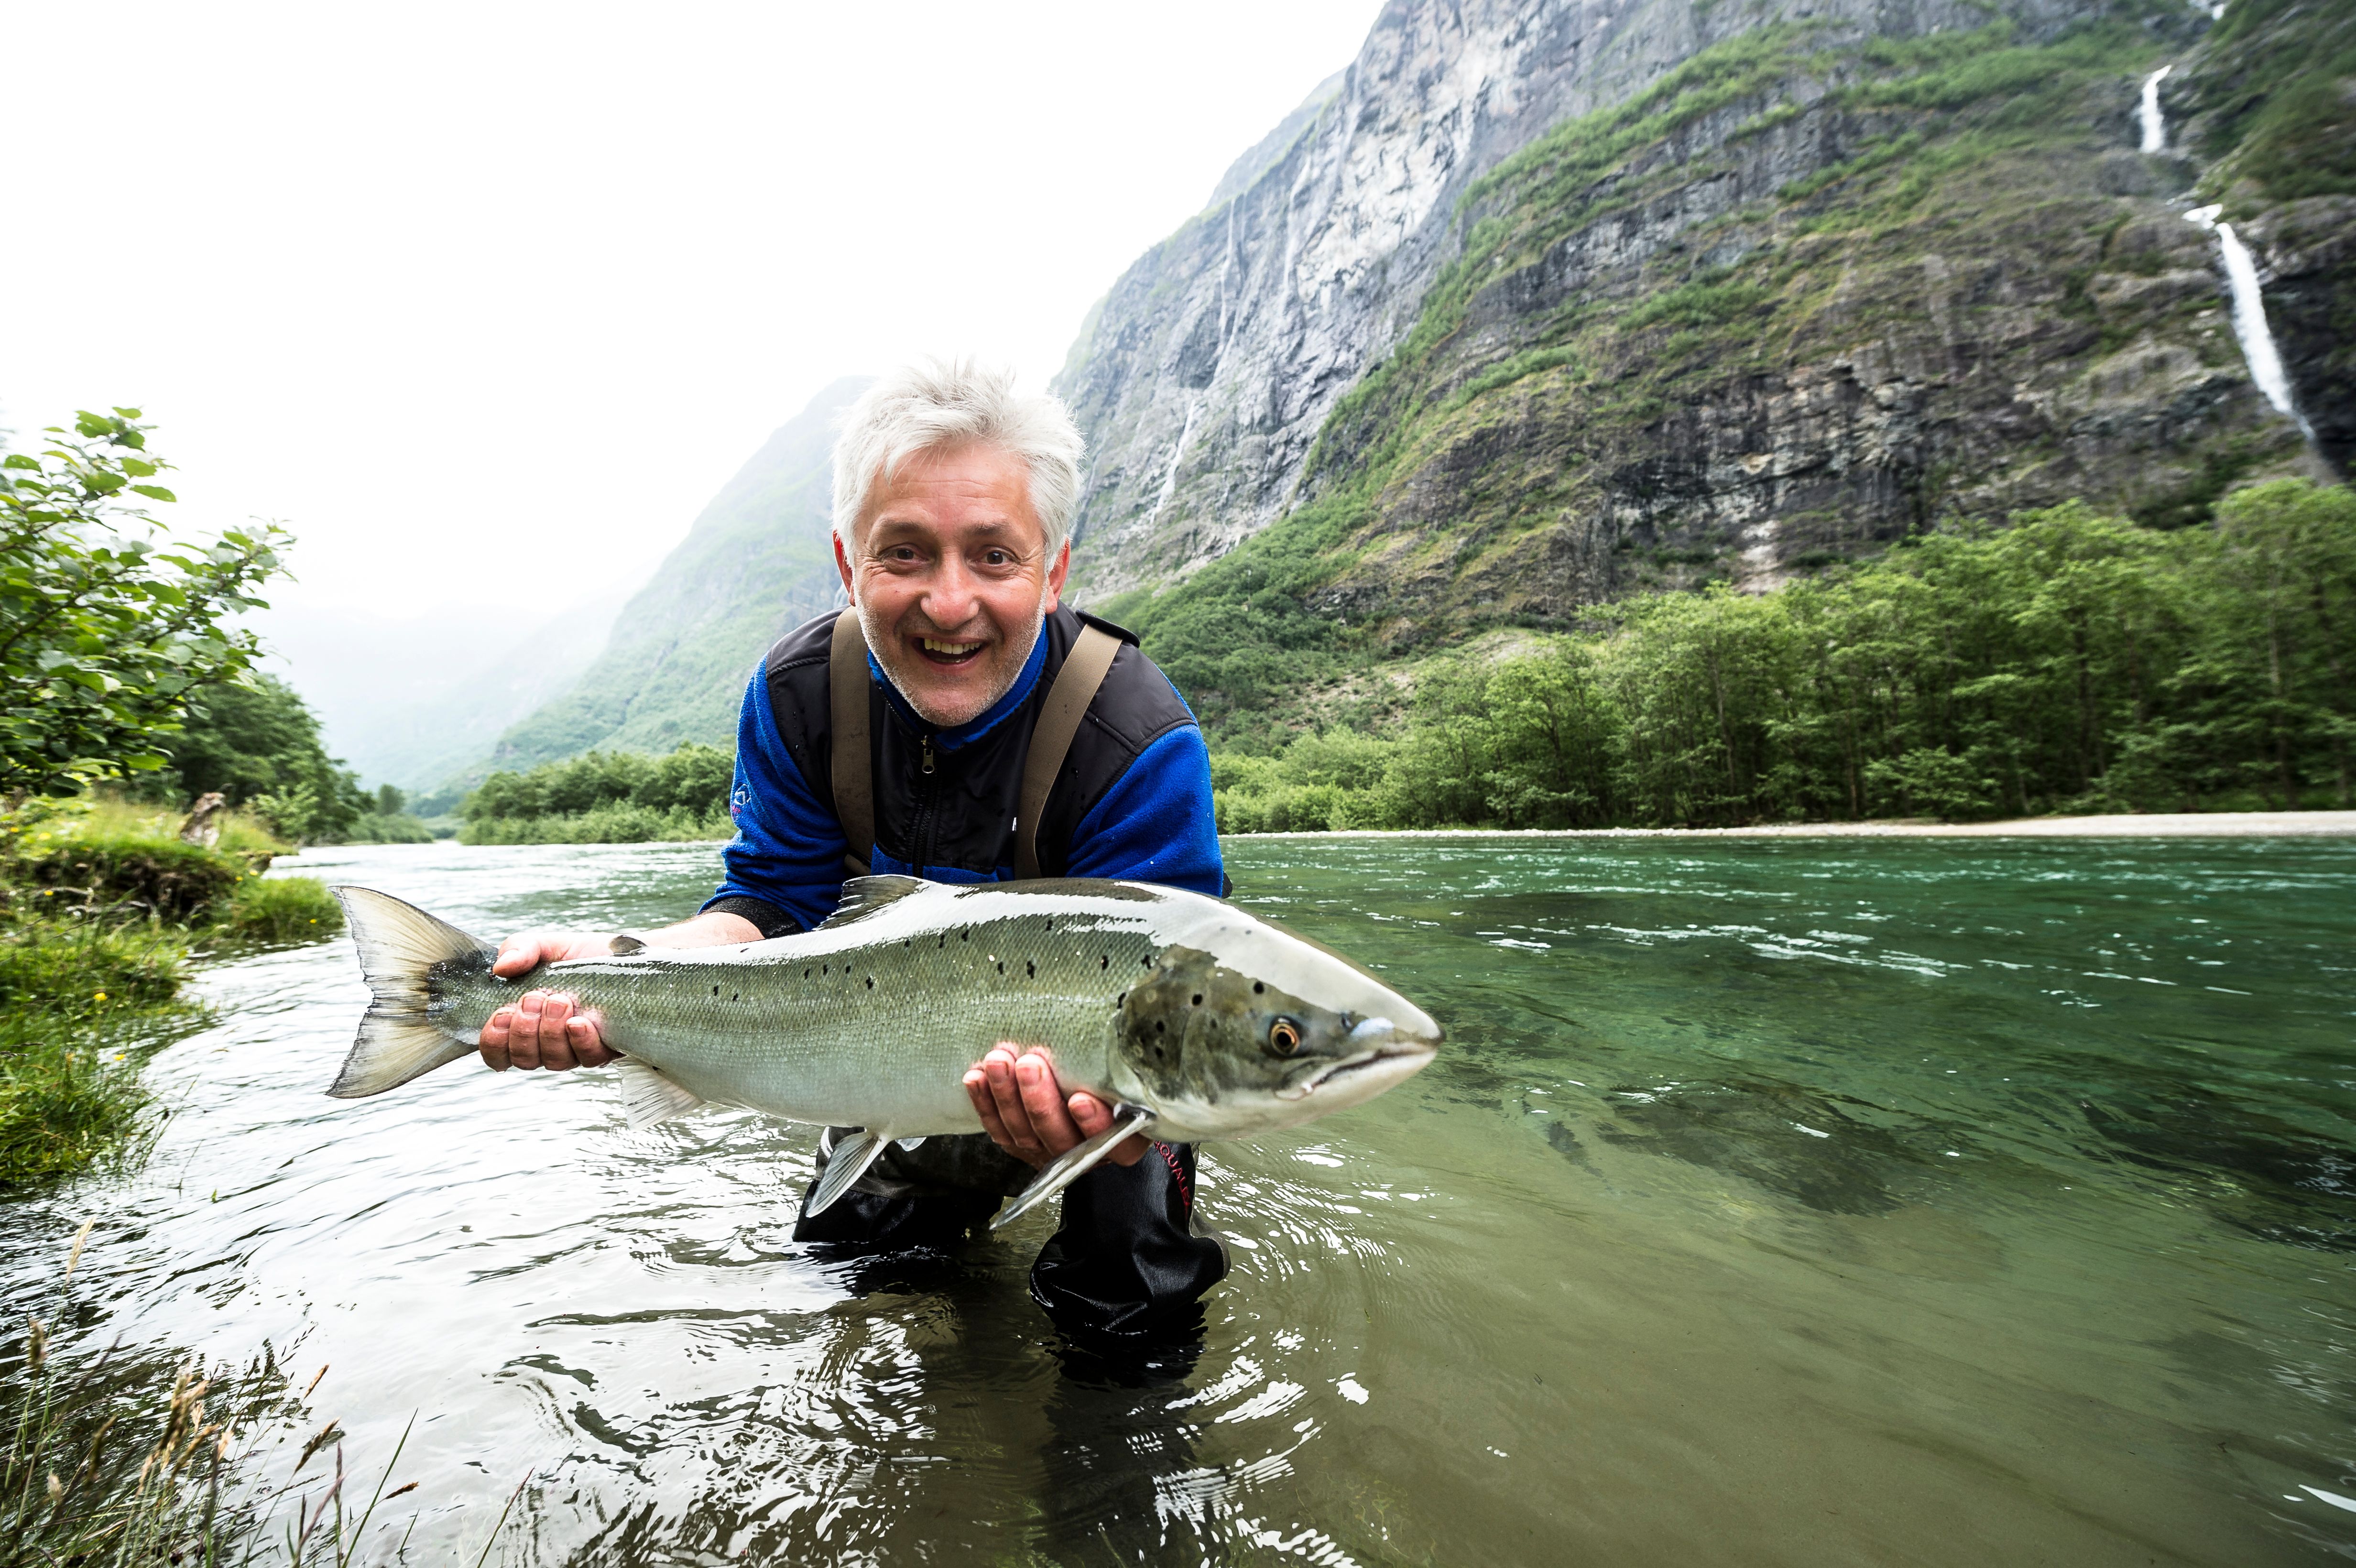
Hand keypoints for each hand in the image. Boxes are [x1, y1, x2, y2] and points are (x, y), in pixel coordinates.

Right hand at [477, 931, 618, 1071]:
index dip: (494, 1042)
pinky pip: (589, 1059)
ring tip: (560, 1001)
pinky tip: (579, 1022)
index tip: (501, 1014)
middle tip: (535, 998)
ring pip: (555, 1062)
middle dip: (524, 1031)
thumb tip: (501, 967)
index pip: (497, 1053)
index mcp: (524, 1025)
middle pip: (524, 1060)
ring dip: (551, 1033)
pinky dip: (580, 1041)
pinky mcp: (605, 1049)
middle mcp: (546, 1043)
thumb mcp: (545, 946)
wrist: (623, 956)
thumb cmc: (578, 957)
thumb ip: (519, 949)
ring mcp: (575, 1049)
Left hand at [962, 1044, 1145, 1169]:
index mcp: (1125, 1137)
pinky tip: (976, 1078)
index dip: (1095, 1124)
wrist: (1091, 1081)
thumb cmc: (1117, 1072)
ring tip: (998, 1063)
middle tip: (1030, 1066)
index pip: (1114, 1141)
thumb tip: (1124, 1020)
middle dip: (1040, 1102)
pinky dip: (986, 1104)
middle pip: (1060, 1138)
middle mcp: (1088, 1151)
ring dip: (1007, 1097)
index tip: (1080, 1099)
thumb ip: (1124, 1058)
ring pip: (1024, 1134)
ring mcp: (1051, 1151)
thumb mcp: (1129, 1066)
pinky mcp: (1022, 1145)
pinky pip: (1000, 1130)